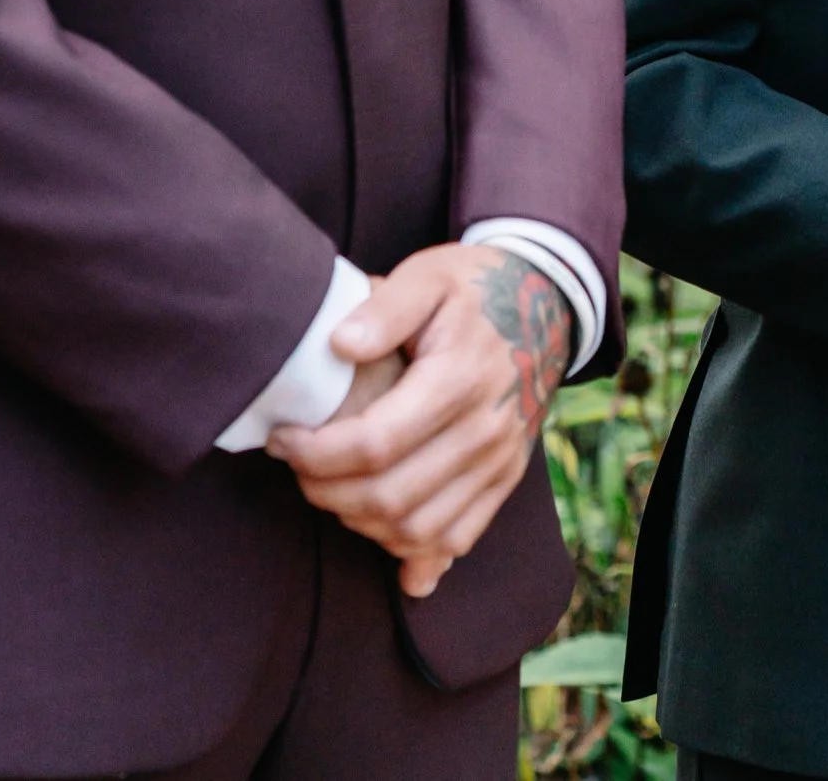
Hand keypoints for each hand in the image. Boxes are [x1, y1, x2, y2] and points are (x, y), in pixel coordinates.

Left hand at [269, 244, 572, 598]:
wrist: (544, 303)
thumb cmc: (470, 287)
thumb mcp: (427, 274)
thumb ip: (384, 307)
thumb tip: (339, 346)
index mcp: (460, 376)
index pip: (375, 442)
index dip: (317, 453)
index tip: (283, 439)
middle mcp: (485, 429)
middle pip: (391, 496)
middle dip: (327, 492)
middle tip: (297, 467)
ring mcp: (500, 461)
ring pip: (418, 529)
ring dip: (361, 524)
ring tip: (331, 490)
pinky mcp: (506, 479)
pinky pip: (458, 539)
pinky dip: (414, 553)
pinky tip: (382, 540)